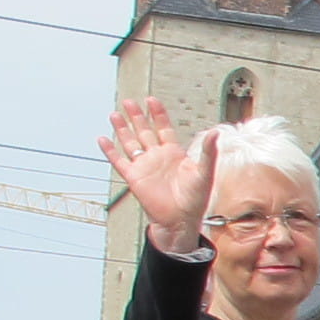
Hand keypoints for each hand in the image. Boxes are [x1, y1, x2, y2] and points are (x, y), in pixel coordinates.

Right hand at [103, 97, 216, 255]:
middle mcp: (157, 157)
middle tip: (129, 101)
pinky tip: (102, 139)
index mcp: (174, 153)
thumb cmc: (196, 199)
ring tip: (114, 114)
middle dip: (137, 117)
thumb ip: (208, 152)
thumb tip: (216, 132)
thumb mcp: (204, 172)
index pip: (163, 128)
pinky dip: (110, 151)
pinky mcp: (133, 177)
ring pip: (130, 143)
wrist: (181, 219)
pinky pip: (118, 161)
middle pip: (144, 131)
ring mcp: (144, 166)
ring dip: (122, 129)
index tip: (151, 100)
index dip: (157, 114)